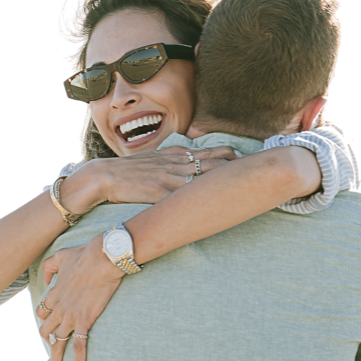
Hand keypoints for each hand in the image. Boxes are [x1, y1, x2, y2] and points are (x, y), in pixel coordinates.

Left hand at [35, 237, 123, 360]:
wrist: (102, 258)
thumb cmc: (85, 255)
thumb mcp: (61, 256)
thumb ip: (49, 266)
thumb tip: (46, 279)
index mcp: (53, 294)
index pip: (42, 313)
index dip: (46, 320)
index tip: (52, 326)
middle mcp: (58, 309)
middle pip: (46, 332)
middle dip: (49, 342)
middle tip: (55, 351)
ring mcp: (70, 317)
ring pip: (58, 343)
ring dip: (57, 359)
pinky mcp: (84, 321)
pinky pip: (79, 346)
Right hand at [60, 146, 236, 211]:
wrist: (103, 177)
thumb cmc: (129, 170)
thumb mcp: (155, 158)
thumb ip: (174, 158)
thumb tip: (191, 157)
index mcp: (177, 156)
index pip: (212, 152)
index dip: (232, 157)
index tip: (246, 162)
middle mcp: (177, 165)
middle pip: (215, 165)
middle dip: (236, 170)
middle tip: (257, 175)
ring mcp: (169, 178)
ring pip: (204, 180)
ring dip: (225, 185)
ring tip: (246, 191)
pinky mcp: (160, 193)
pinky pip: (184, 198)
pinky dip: (200, 202)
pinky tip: (216, 208)